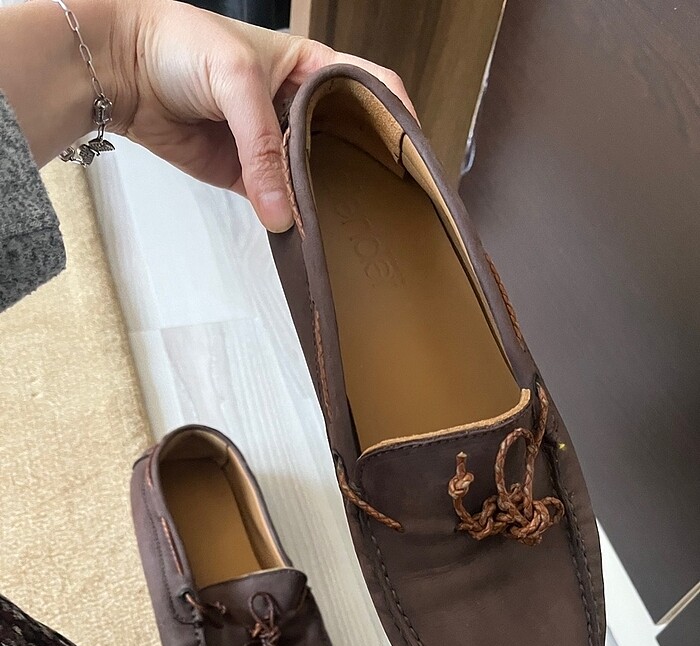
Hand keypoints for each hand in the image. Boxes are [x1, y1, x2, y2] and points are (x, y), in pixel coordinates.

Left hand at [110, 0, 414, 231]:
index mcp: (310, 66)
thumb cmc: (180, 45)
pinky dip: (290, 218)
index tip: (415, 155)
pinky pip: (278, 201)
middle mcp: (299, 106)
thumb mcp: (236, 81)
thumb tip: (283, 215)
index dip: (396, 116)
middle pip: (345, 141)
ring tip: (351, 225)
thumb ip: (263, 147)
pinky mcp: (247, 176)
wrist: (122, 69)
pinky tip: (306, 233)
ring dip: (326, 200)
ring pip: (312, 178)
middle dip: (365, 169)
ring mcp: (274, 145)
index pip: (369, 87)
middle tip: (389, 202)